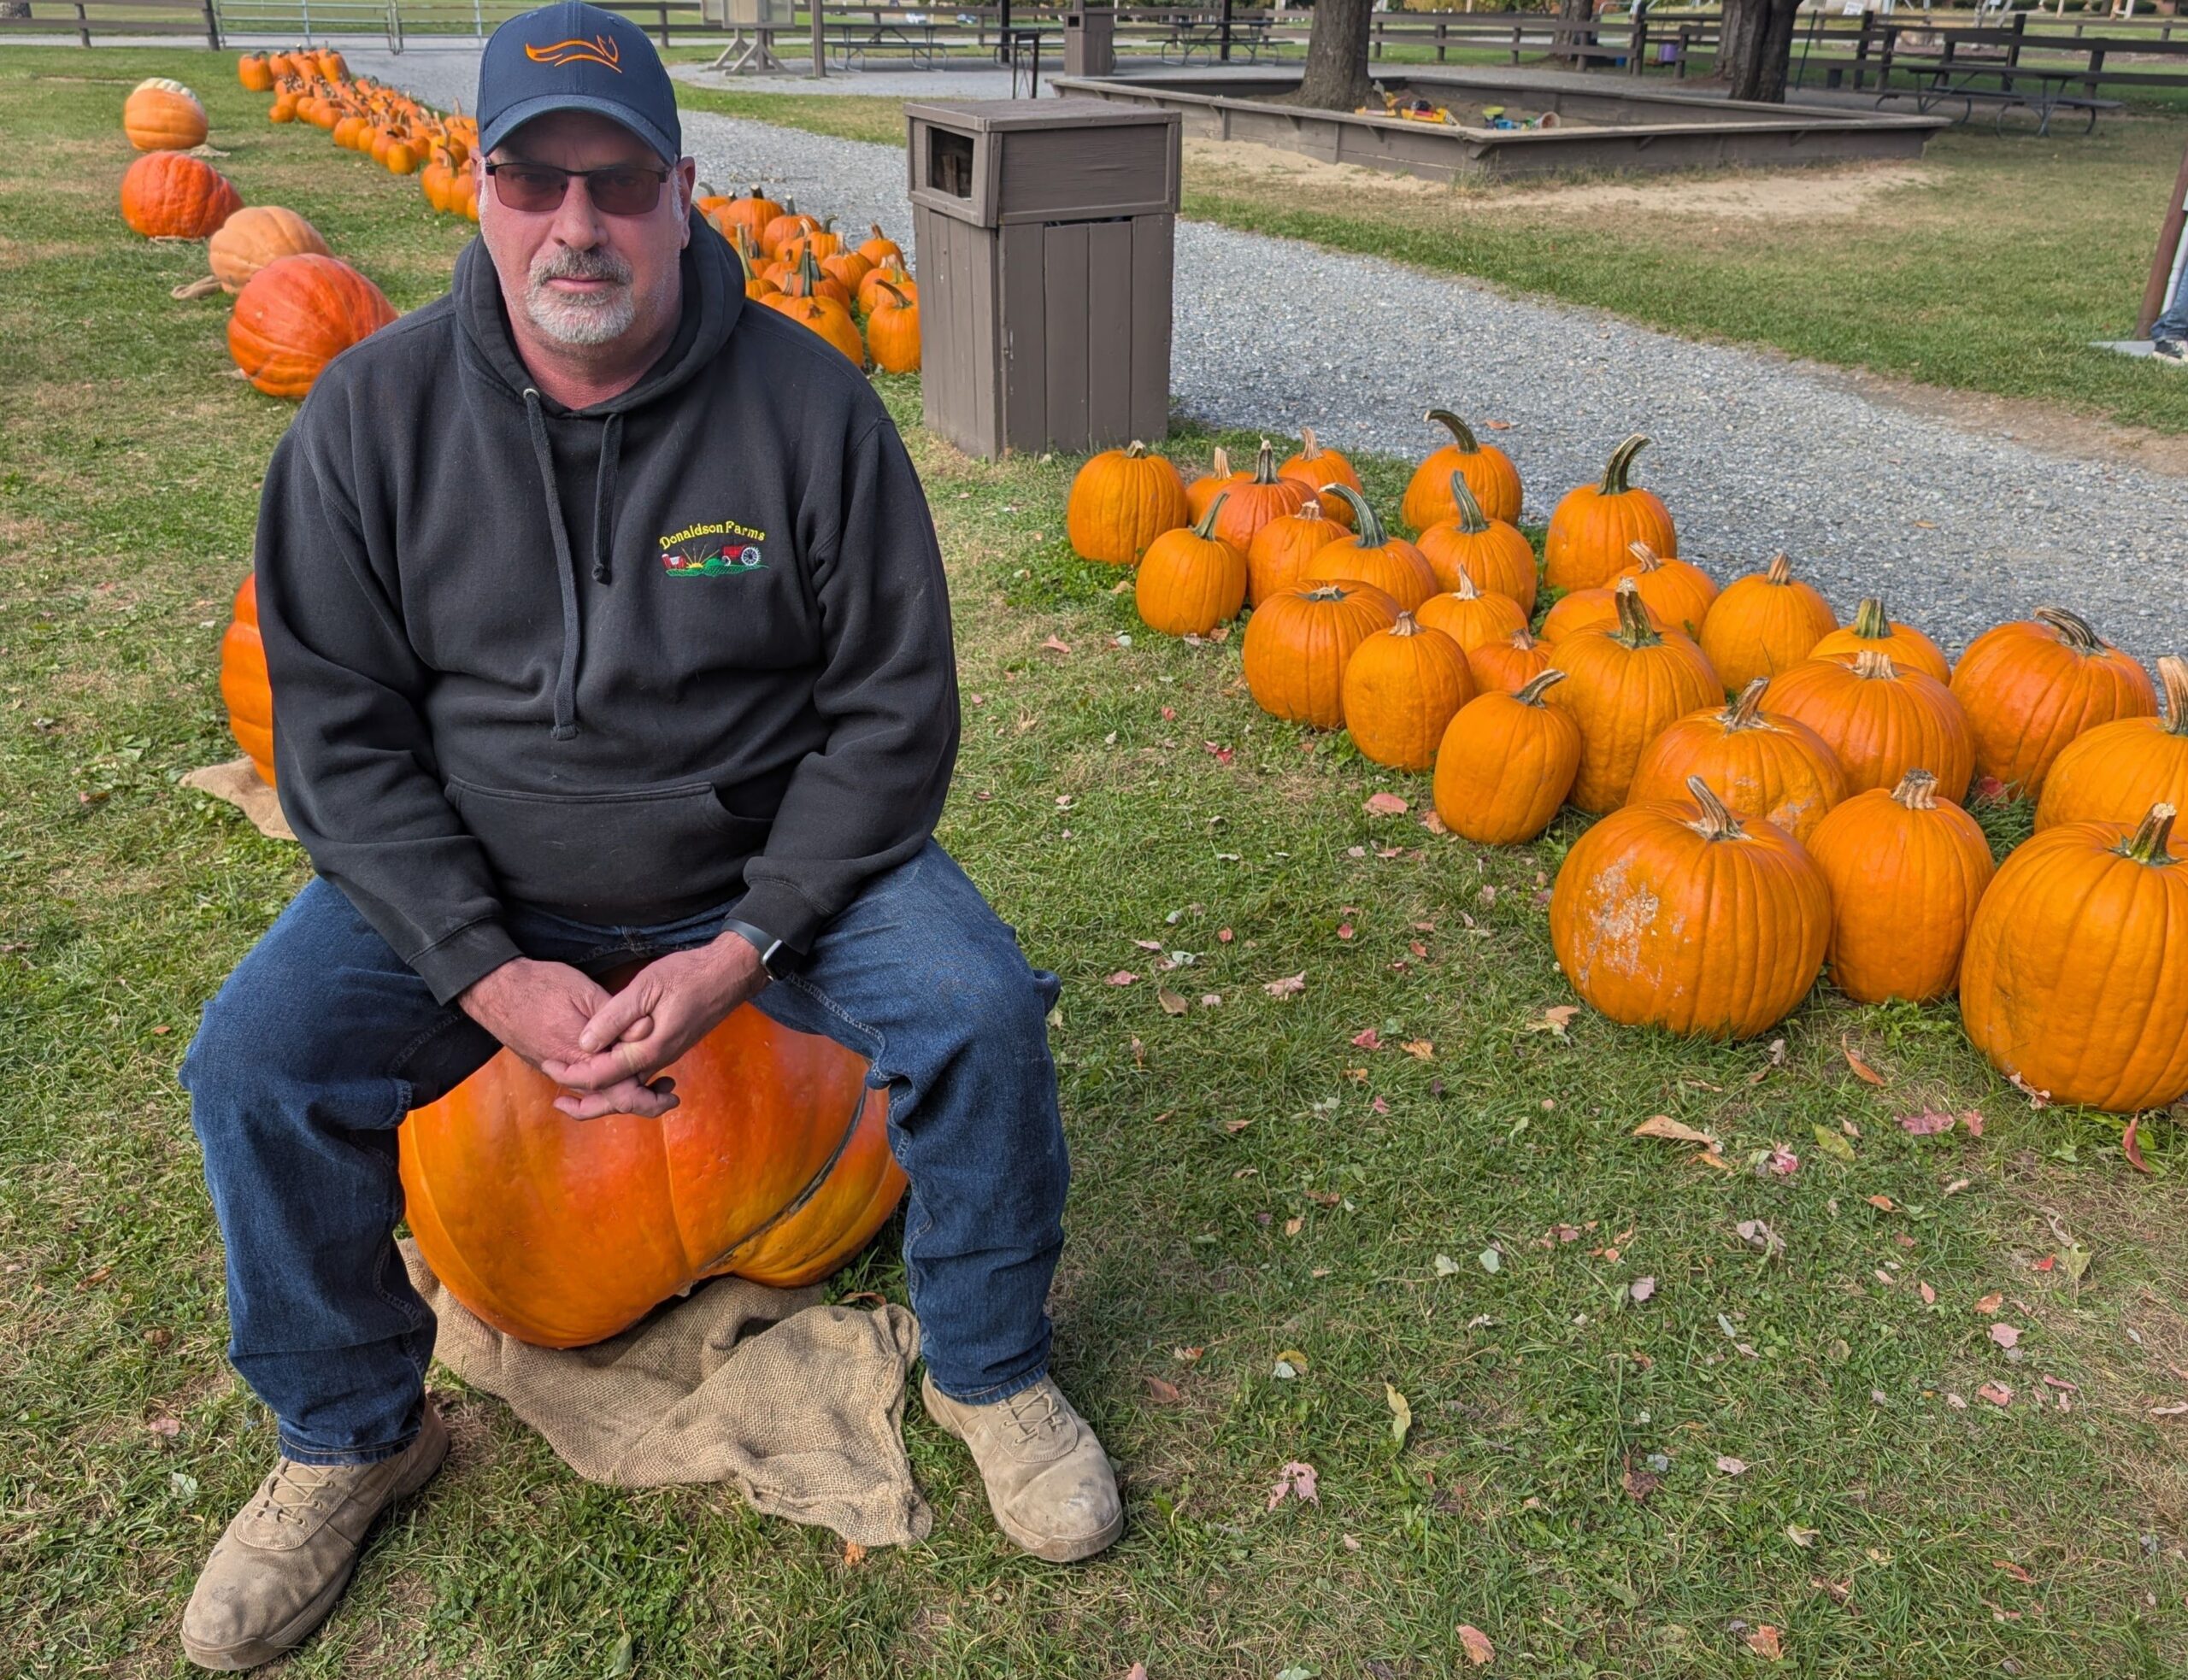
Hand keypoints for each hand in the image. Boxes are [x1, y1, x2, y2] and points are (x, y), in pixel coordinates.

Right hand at [458, 957, 677, 1118]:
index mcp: (582, 1058)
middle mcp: (569, 1072)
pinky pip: (582, 1082)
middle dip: (642, 1101)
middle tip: (667, 1095)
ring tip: (652, 1086)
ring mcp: (558, 1069)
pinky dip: (605, 1084)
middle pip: (610, 1099)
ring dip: (625, 1092)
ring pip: (596, 1093)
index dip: (648, 1097)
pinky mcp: (551, 1063)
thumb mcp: (586, 994)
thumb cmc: (542, 986)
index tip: (670, 1094)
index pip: (621, 1090)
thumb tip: (648, 1031)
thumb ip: (617, 1019)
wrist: (497, 988)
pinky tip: (621, 1074)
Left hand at [538, 934, 766, 1119]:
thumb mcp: (646, 988)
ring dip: (602, 1092)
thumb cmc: (689, 976)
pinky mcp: (669, 1048)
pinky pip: (640, 1075)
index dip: (571, 1073)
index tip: (548, 1063)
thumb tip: (584, 1043)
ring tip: (574, 1091)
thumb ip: (614, 1017)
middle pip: (617, 1095)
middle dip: (586, 1104)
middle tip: (558, 1102)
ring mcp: (666, 1056)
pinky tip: (607, 1070)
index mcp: (649, 1049)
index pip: (602, 1075)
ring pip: (629, 1088)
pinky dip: (619, 1081)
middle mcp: (658, 1061)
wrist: (730, 974)